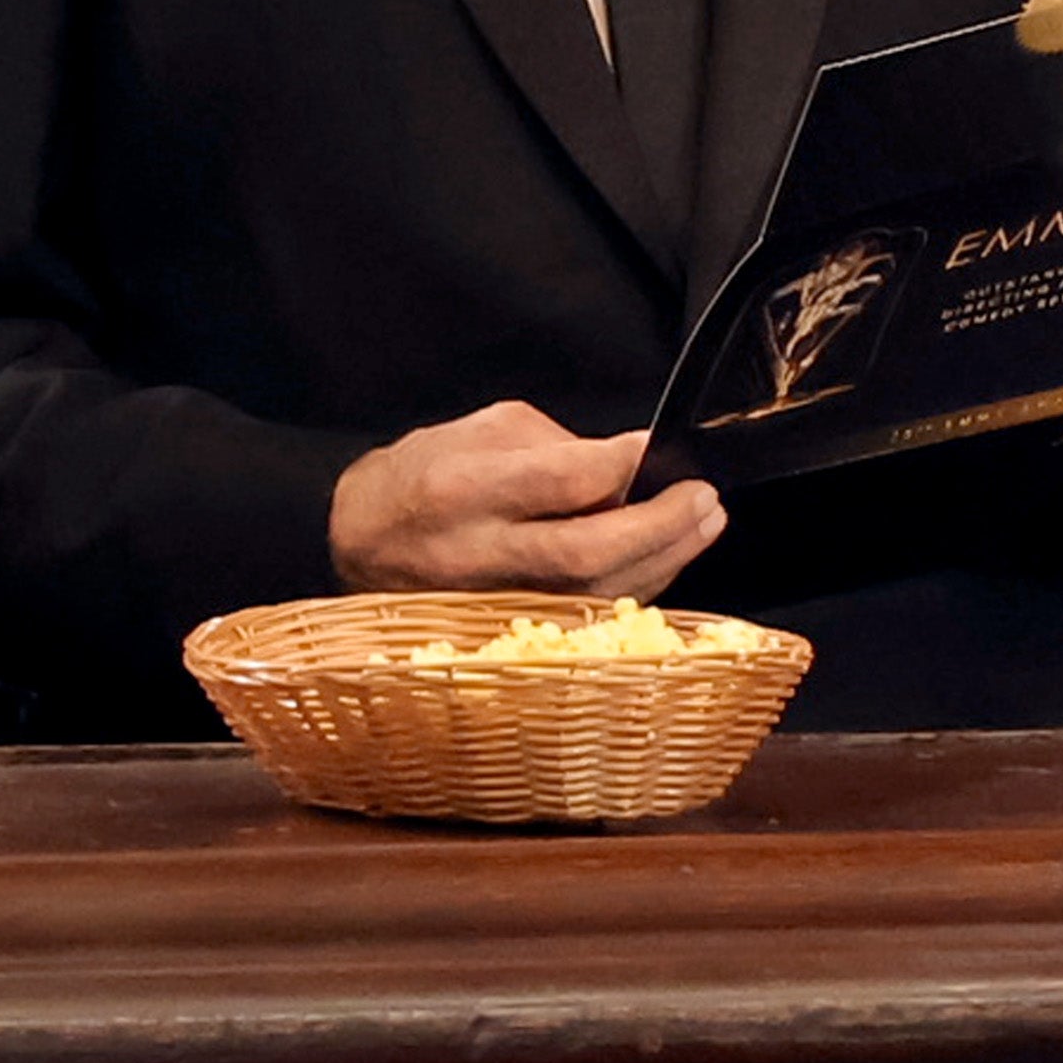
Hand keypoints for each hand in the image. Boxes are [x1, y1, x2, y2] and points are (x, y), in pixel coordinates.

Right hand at [329, 401, 722, 597]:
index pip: (559, 479)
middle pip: (589, 551)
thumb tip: (619, 465)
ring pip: (601, 592)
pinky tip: (665, 555)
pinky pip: (593, 612)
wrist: (359, 545)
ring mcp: (498, 602)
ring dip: (665, 558)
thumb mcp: (468, 433)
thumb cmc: (415, 479)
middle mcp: (479, 553)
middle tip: (704, 499)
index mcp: (458, 490)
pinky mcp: (515, 630)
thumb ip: (547, 445)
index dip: (620, 463)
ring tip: (703, 523)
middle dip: (660, 525)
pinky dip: (639, 583)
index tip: (653, 446)